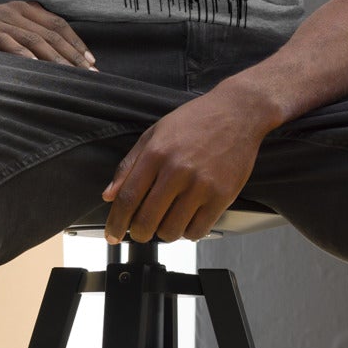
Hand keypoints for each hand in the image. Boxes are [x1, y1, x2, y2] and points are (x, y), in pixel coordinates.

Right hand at [0, 0, 96, 68]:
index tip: (91, 63)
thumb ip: (27, 40)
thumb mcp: (3, 35)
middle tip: (88, 76)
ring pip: (32, 38)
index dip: (76, 43)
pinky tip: (36, 68)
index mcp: (20, 8)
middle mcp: (9, 10)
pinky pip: (5, 42)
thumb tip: (58, 62)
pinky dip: (22, 55)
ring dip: (54, 59)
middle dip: (71, 55)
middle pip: (49, 32)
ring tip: (68, 76)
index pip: (56, 24)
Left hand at [100, 86, 272, 242]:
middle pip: (147, 221)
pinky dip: (188, 232)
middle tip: (141, 231)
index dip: (116, 223)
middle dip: (138, 233)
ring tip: (167, 220)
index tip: (113, 235)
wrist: (238, 112)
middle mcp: (177, 171)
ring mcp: (201, 185)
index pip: (127, 199)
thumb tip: (109, 195)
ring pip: (171, 231)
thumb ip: (129, 165)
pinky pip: (198, 230)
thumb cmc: (196, 120)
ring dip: (164, 233)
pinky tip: (187, 219)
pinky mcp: (222, 196)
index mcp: (156, 154)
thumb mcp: (154, 133)